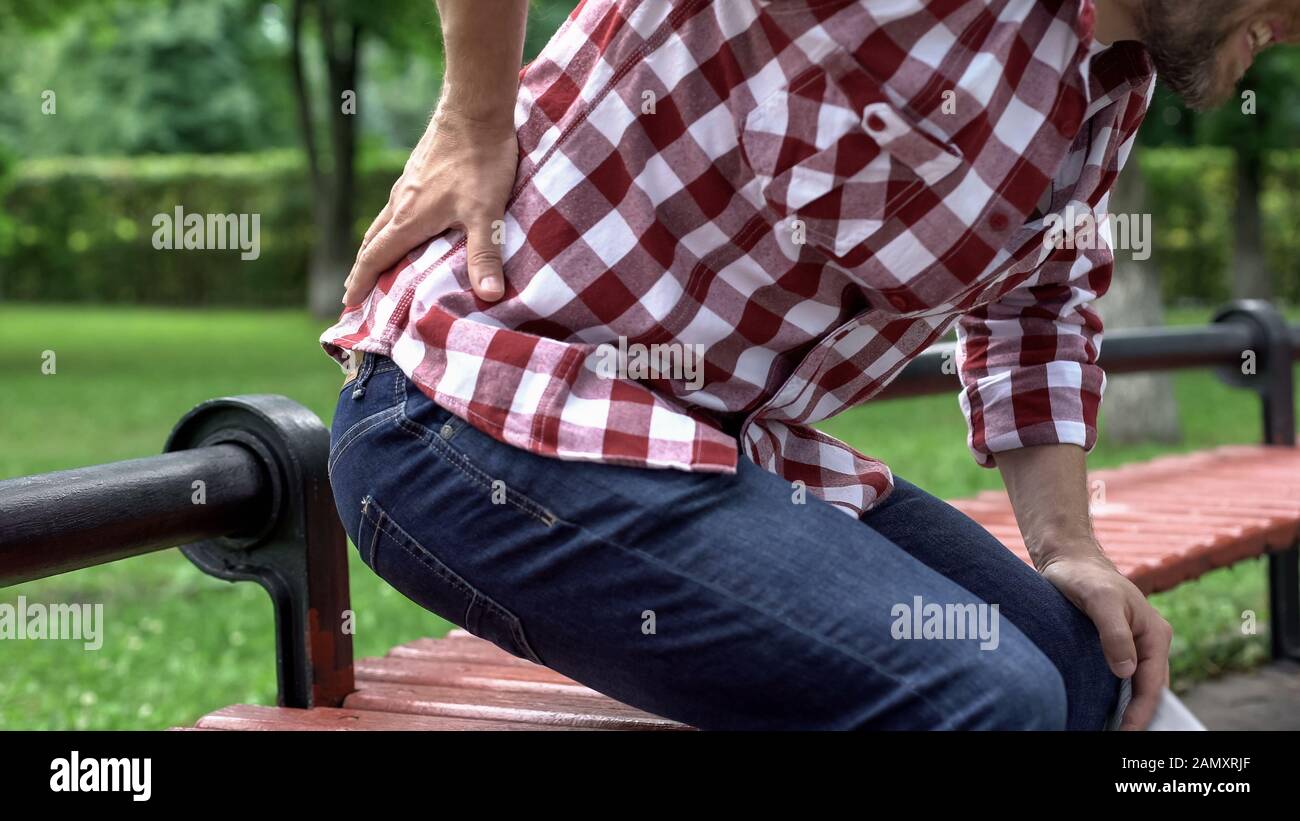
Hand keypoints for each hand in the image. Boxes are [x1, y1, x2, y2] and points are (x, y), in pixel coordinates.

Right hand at [344, 107, 518, 306]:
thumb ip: (485, 255)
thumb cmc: (480, 161)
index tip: (348, 304)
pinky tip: (409, 227)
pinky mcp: (419, 170)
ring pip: (384, 222)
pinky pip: (397, 207)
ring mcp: (408, 184)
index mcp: (408, 218)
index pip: (374, 257)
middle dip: (364, 269)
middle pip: (372, 242)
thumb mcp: (487, 213)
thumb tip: (490, 296)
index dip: (360, 283)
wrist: (475, 108)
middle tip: (357, 293)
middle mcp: (400, 202)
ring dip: (378, 247)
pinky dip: (393, 227)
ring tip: (380, 266)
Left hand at [1038, 551, 1172, 729]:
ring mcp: (1131, 644)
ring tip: (1109, 730)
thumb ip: (1114, 633)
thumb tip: (1126, 671)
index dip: (1140, 712)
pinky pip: (1118, 677)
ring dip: (1125, 709)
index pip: (1152, 684)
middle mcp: (1148, 642)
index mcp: (1154, 634)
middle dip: (1137, 717)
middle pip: (1147, 690)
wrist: (1067, 558)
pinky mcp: (1112, 644)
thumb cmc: (1084, 576)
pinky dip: (1112, 695)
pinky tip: (1100, 709)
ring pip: (1133, 685)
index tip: (1126, 733)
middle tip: (1117, 737)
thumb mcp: (1099, 600)